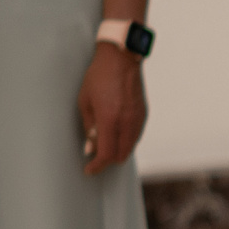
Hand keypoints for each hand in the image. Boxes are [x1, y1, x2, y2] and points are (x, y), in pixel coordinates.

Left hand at [77, 42, 146, 173]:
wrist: (121, 58)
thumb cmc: (99, 76)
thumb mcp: (85, 101)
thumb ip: (89, 128)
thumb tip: (90, 148)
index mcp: (110, 119)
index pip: (106, 154)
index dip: (97, 166)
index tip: (89, 170)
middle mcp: (127, 122)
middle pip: (120, 155)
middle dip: (107, 160)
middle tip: (95, 156)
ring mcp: (138, 119)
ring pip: (129, 147)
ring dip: (117, 150)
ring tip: (104, 141)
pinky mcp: (143, 115)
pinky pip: (135, 136)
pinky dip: (125, 140)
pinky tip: (115, 132)